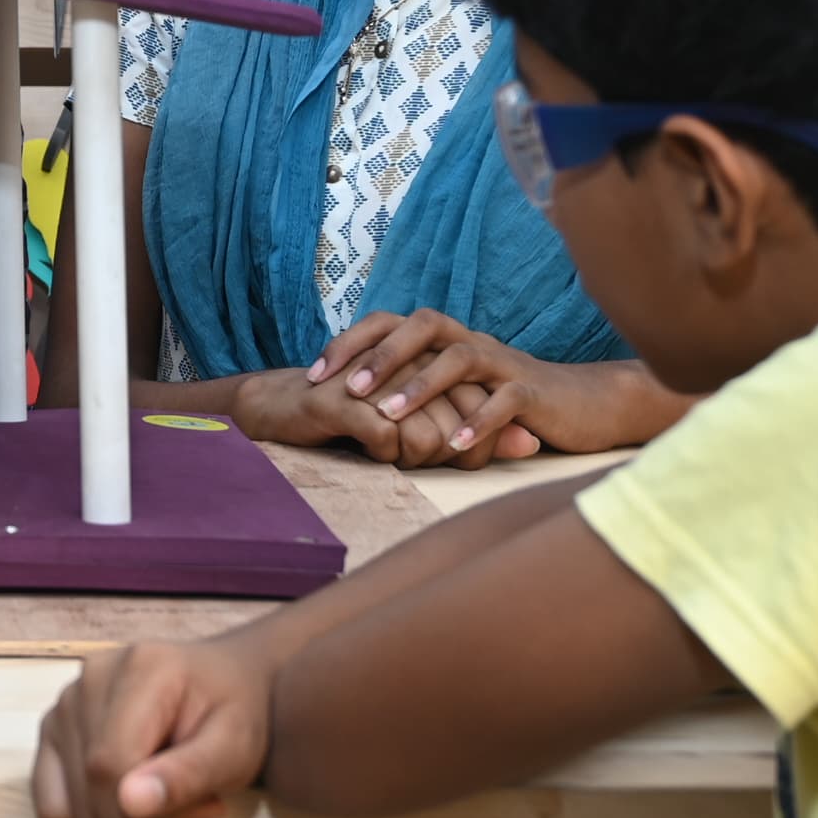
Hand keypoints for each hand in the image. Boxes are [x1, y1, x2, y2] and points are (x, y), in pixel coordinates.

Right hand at [32, 638, 272, 817]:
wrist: (225, 684)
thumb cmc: (237, 714)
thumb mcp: (235, 747)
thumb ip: (187, 774)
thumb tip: (128, 804)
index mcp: (140, 670)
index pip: (109, 762)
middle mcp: (91, 678)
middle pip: (89, 782)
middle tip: (202, 810)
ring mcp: (66, 701)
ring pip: (69, 797)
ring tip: (177, 799)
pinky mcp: (54, 727)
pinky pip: (51, 795)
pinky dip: (90, 816)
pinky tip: (135, 801)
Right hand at [206, 364, 457, 462]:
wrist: (283, 406)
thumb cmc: (362, 416)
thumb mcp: (425, 422)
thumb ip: (480, 431)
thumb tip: (534, 444)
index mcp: (433, 357)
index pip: (482, 410)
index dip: (468, 446)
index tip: (439, 451)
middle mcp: (410, 359)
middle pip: (457, 431)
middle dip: (438, 458)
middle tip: (407, 452)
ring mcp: (378, 377)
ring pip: (427, 440)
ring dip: (409, 459)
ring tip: (387, 448)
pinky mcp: (344, 399)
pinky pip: (387, 440)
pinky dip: (379, 455)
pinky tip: (365, 445)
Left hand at [307, 310, 555, 467]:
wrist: (586, 404)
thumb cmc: (506, 402)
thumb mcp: (452, 393)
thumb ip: (410, 391)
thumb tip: (347, 405)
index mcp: (446, 340)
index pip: (390, 322)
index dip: (349, 343)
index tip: (312, 376)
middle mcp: (472, 342)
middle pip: (423, 326)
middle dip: (380, 356)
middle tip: (347, 389)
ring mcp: (505, 364)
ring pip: (459, 359)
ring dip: (421, 386)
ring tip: (389, 416)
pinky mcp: (535, 393)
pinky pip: (506, 400)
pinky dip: (478, 421)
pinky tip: (452, 446)